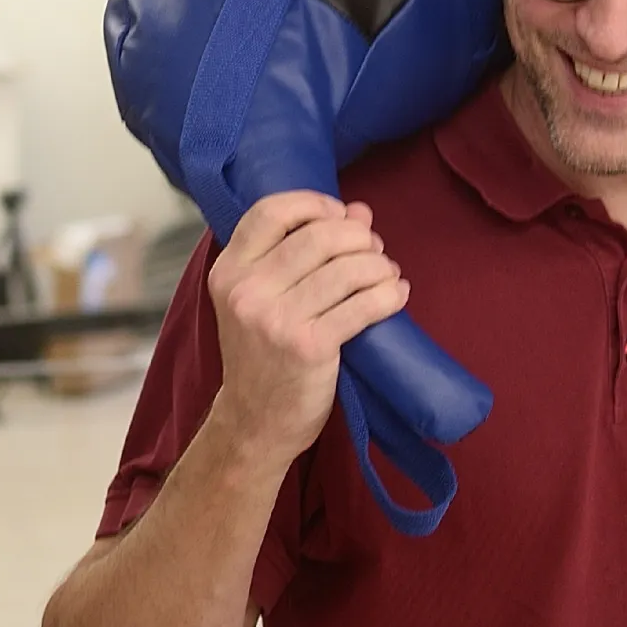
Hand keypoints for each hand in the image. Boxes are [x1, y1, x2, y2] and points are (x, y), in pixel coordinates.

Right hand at [206, 190, 409, 464]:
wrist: (255, 422)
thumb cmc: (263, 354)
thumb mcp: (264, 298)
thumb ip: (303, 249)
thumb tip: (359, 210)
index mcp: (229, 271)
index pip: (271, 211)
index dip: (315, 204)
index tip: (341, 215)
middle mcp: (247, 291)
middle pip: (320, 235)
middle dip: (359, 237)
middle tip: (374, 250)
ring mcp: (276, 320)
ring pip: (347, 268)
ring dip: (380, 265)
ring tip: (387, 274)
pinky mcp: (309, 347)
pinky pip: (364, 305)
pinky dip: (390, 294)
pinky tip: (397, 294)